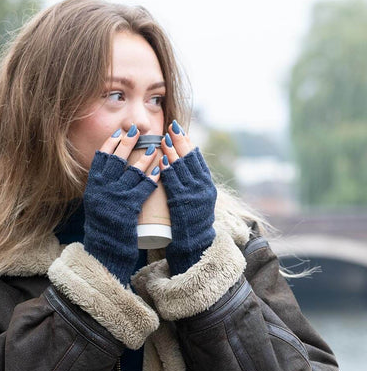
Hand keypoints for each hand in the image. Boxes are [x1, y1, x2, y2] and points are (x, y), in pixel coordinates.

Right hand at [83, 125, 159, 284]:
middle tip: (136, 129)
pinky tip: (160, 168)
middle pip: (115, 159)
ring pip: (131, 171)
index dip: (110, 143)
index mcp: (93, 186)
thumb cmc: (103, 226)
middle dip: (126, 142)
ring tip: (154, 146)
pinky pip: (143, 187)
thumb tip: (113, 168)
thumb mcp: (97, 202)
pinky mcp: (128, 208)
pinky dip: (152, 176)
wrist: (105, 250)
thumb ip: (103, 186)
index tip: (118, 132)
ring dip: (144, 157)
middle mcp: (101, 189)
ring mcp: (115, 198)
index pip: (100, 158)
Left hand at [158, 120, 216, 274]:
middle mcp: (204, 187)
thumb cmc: (192, 222)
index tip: (179, 130)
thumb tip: (179, 167)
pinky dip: (169, 169)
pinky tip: (163, 159)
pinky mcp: (183, 203)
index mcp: (207, 185)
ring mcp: (195, 194)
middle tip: (171, 126)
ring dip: (172, 151)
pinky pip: (175, 182)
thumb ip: (192, 184)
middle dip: (180, 140)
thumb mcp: (197, 200)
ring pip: (183, 168)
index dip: (188, 142)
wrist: (195, 244)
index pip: (198, 158)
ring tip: (164, 138)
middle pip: (191, 159)